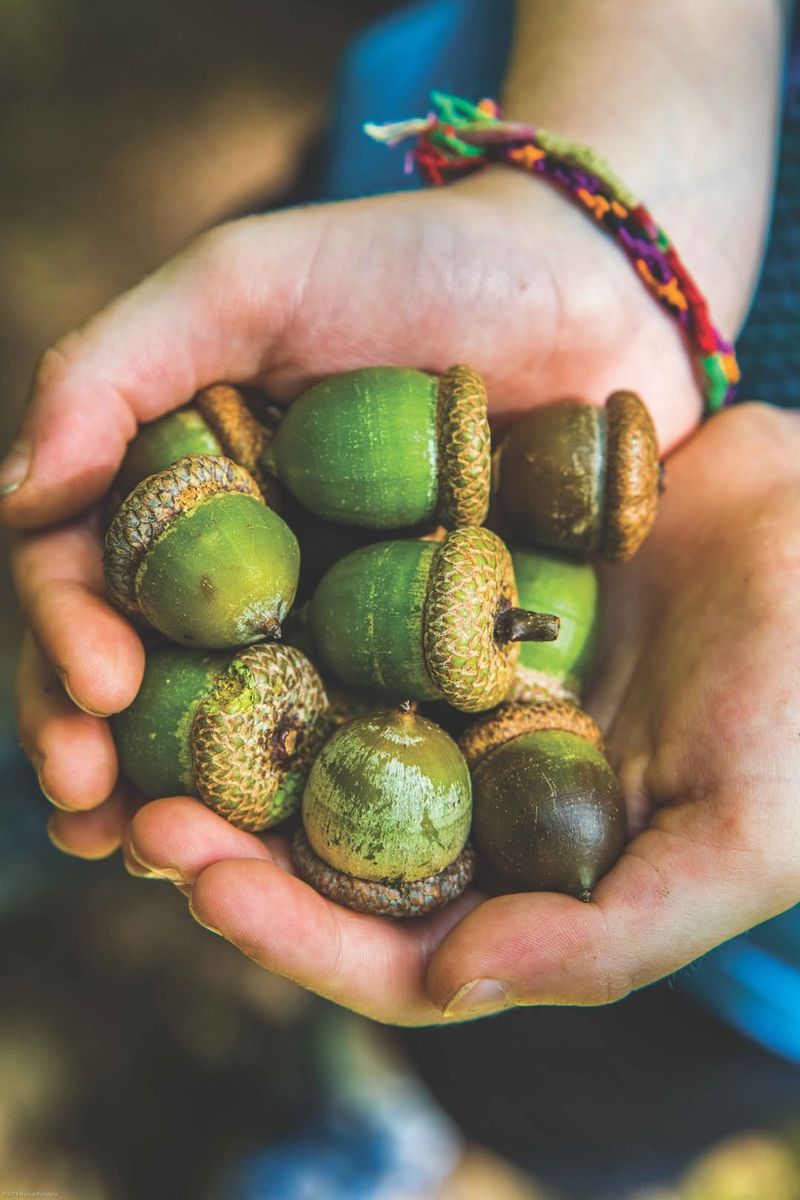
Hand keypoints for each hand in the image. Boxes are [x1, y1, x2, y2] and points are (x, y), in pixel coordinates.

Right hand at [8, 173, 707, 863]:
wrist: (586, 289)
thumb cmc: (411, 263)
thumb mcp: (246, 285)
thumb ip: (113, 370)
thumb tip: (16, 496)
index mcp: (186, 487)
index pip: (87, 575)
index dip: (64, 638)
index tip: (92, 689)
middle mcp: (247, 564)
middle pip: (149, 672)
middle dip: (105, 748)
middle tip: (93, 812)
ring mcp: (334, 617)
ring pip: (239, 724)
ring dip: (185, 797)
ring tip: (158, 859)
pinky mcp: (424, 653)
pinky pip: (359, 733)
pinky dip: (315, 793)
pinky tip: (287, 850)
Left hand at [126, 402, 799, 1022]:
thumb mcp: (740, 843)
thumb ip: (604, 940)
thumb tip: (449, 990)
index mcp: (536, 879)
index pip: (395, 945)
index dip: (293, 935)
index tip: (203, 885)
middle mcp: (485, 798)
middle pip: (332, 848)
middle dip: (235, 841)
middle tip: (138, 805)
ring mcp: (466, 698)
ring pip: (328, 736)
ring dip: (241, 739)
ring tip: (148, 715)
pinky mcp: (459, 603)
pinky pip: (359, 619)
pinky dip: (292, 625)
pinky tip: (229, 602)